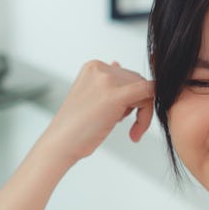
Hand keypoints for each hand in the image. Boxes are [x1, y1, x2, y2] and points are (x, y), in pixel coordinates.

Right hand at [35, 60, 154, 165]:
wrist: (60, 144)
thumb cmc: (74, 128)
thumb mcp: (90, 97)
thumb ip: (107, 82)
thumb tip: (118, 65)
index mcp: (93, 66)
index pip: (127, 76)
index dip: (131, 98)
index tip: (123, 119)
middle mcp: (100, 68)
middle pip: (137, 81)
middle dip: (138, 105)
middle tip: (129, 129)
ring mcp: (107, 80)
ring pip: (145, 90)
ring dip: (143, 113)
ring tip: (129, 132)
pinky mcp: (116, 95)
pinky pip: (148, 93)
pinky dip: (148, 113)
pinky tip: (138, 130)